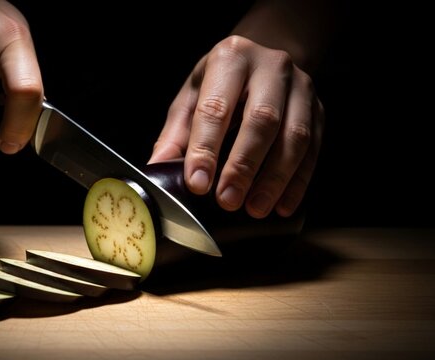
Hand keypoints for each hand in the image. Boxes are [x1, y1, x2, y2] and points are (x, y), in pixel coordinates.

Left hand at [150, 35, 323, 218]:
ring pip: (294, 137)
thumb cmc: (221, 83)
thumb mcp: (192, 96)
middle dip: (243, 166)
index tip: (198, 184)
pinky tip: (282, 206)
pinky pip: (313, 150)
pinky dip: (297, 182)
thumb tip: (156, 169)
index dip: (205, 148)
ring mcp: (301, 87)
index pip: (216, 108)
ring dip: (274, 179)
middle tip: (228, 201)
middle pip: (262, 120)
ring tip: (254, 208)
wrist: (264, 60)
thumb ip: (175, 133)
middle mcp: (271, 67)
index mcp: (231, 58)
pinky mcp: (319, 110)